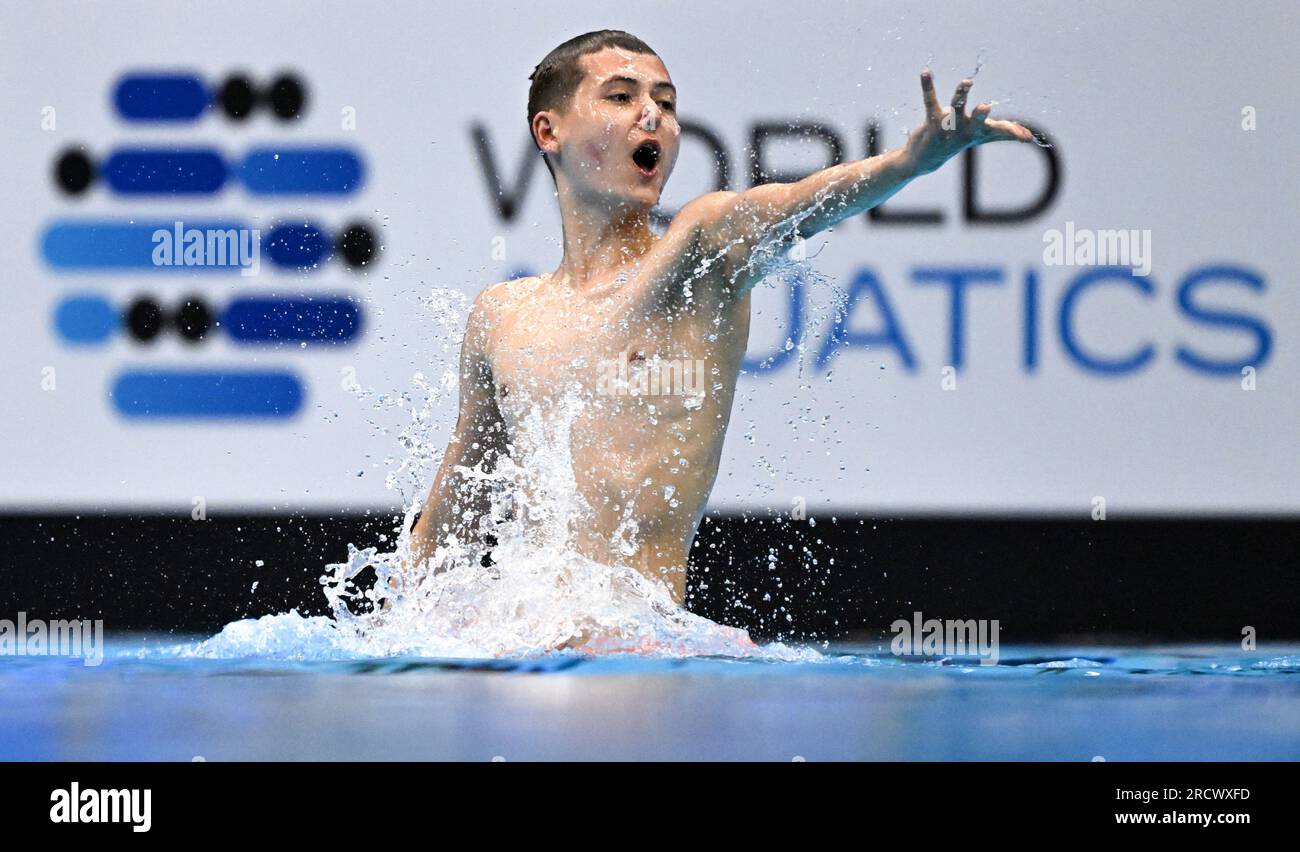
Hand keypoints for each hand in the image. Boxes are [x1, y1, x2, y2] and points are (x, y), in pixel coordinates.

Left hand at [903, 69, 1033, 175]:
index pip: (999, 132)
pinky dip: (928, 86)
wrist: (927, 158)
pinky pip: (930, 101)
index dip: (1012, 133)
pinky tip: (925, 72)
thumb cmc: (961, 141)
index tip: (1025, 137)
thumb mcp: (984, 137)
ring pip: (956, 108)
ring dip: (961, 95)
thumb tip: (1030, 138)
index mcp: (980, 132)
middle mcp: (965, 131)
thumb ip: (1005, 133)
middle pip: (976, 123)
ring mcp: (948, 127)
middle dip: (980, 116)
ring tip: (967, 81)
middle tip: (985, 107)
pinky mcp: (932, 121)